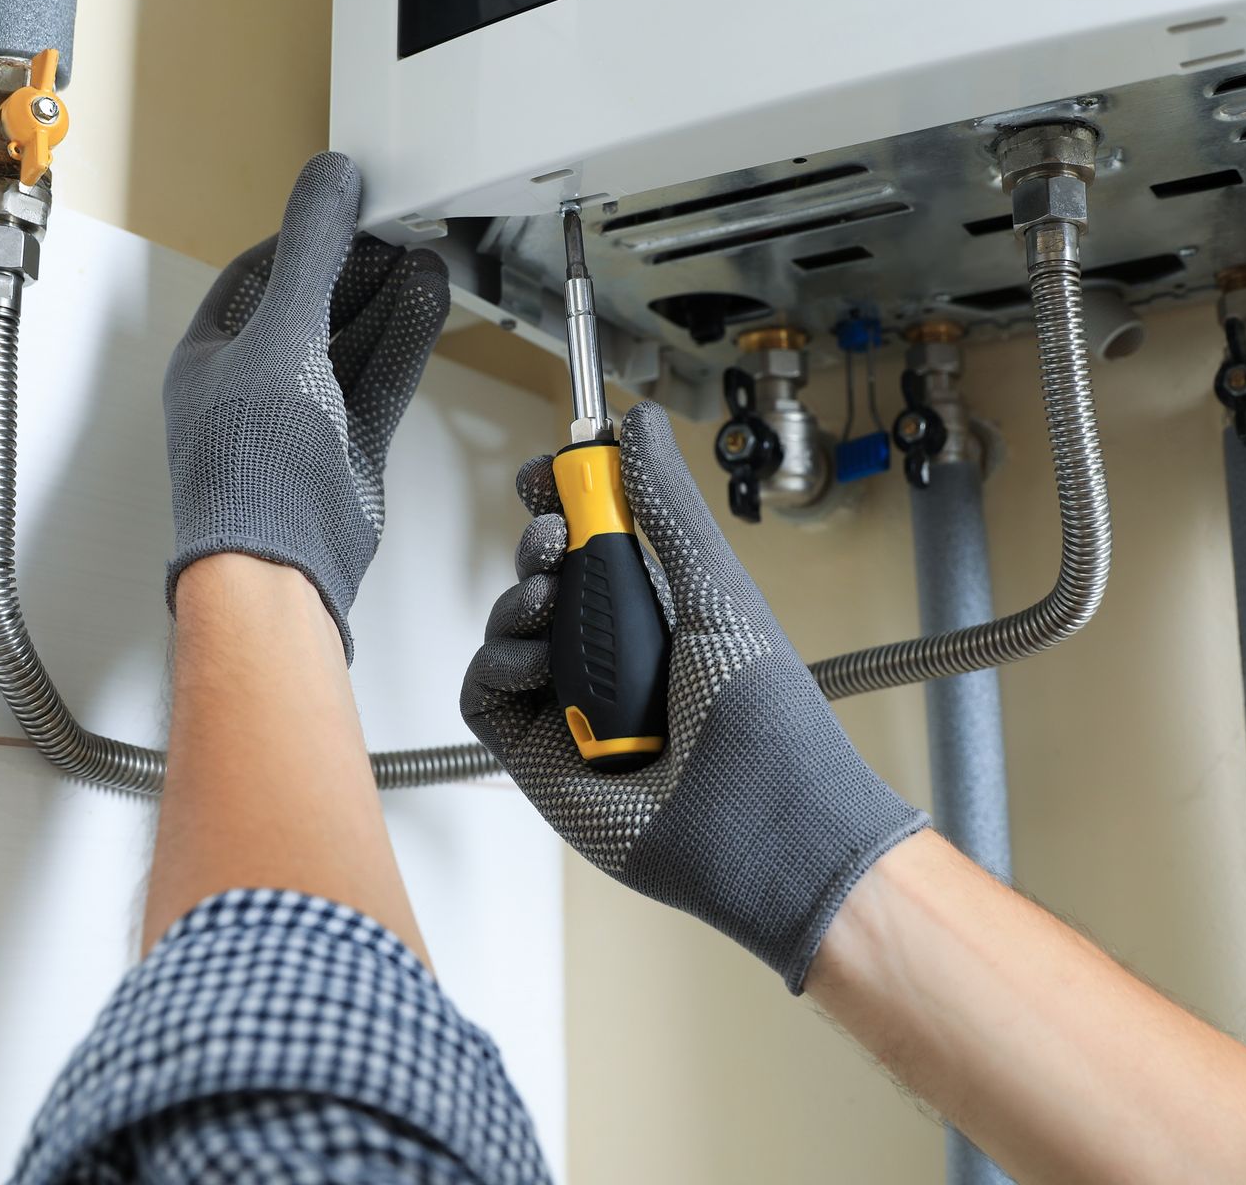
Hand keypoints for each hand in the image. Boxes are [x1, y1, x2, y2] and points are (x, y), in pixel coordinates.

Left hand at [162, 152, 447, 657]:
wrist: (278, 564)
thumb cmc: (249, 472)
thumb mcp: (280, 336)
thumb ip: (311, 254)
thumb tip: (326, 183)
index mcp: (210, 357)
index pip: (256, 275)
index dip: (300, 237)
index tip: (342, 205)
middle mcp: (252, 386)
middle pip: (311, 305)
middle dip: (356, 267)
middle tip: (395, 230)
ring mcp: (301, 419)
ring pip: (353, 343)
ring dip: (389, 300)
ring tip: (425, 259)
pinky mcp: (345, 448)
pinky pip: (380, 380)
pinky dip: (405, 341)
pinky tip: (428, 303)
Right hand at [461, 401, 928, 990]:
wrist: (757, 821)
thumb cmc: (759, 712)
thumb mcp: (712, 586)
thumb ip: (666, 504)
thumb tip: (636, 423)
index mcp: (659, 609)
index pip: (594, 539)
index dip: (564, 500)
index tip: (549, 472)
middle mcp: (612, 653)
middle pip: (542, 574)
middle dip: (538, 544)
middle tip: (555, 540)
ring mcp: (571, 703)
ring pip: (506, 627)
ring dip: (517, 601)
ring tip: (550, 605)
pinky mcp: (536, 752)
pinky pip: (485, 690)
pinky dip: (499, 664)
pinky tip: (541, 667)